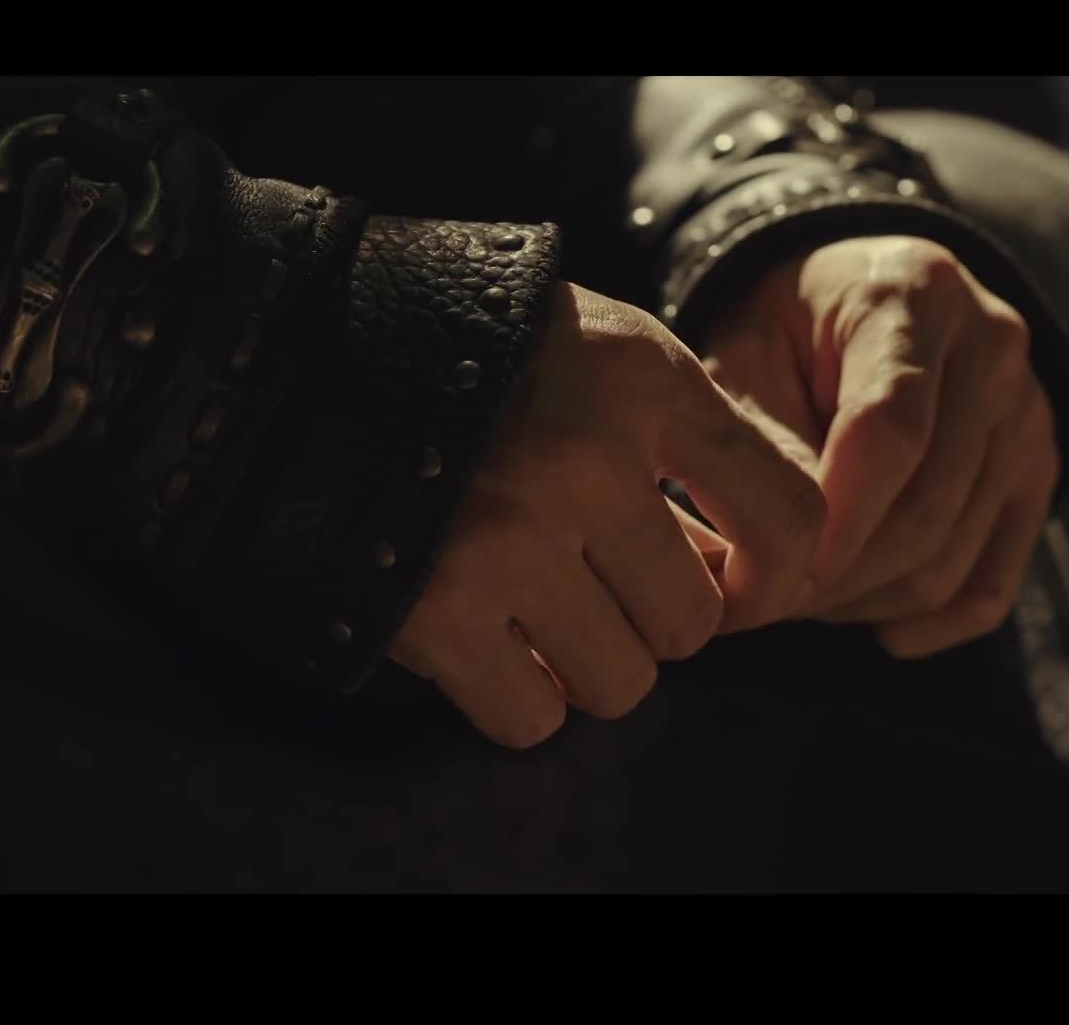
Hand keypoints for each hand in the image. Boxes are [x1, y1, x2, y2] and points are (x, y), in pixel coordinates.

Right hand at [392, 282, 825, 748]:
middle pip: (693, 622)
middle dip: (659, 617)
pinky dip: (521, 698)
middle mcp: (584, 460)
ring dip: (592, 663)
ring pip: (622, 683)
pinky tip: (494, 644)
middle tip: (605, 580)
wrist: (281, 350)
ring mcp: (505, 540)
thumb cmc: (467, 348)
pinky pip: (532, 719)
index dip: (779, 575)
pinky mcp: (430, 611)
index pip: (786, 513)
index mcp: (641, 379)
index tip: (739, 585)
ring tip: (545, 608)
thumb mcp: (600, 348)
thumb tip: (765, 566)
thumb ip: (691, 437)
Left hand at [702, 236, 1059, 657]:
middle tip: (767, 603)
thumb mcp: (747, 354)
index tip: (774, 575)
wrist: (867, 293)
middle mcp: (993, 347)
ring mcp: (1029, 411)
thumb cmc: (788, 328)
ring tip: (802, 596)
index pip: (893, 430)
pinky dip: (933, 624)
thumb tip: (773, 559)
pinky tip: (875, 626)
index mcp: (915, 296)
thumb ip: (759, 443)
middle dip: (840, 578)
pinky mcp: (1041, 467)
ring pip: (953, 557)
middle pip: (927, 507)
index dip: (837, 519)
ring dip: (868, 601)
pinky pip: (993, 582)